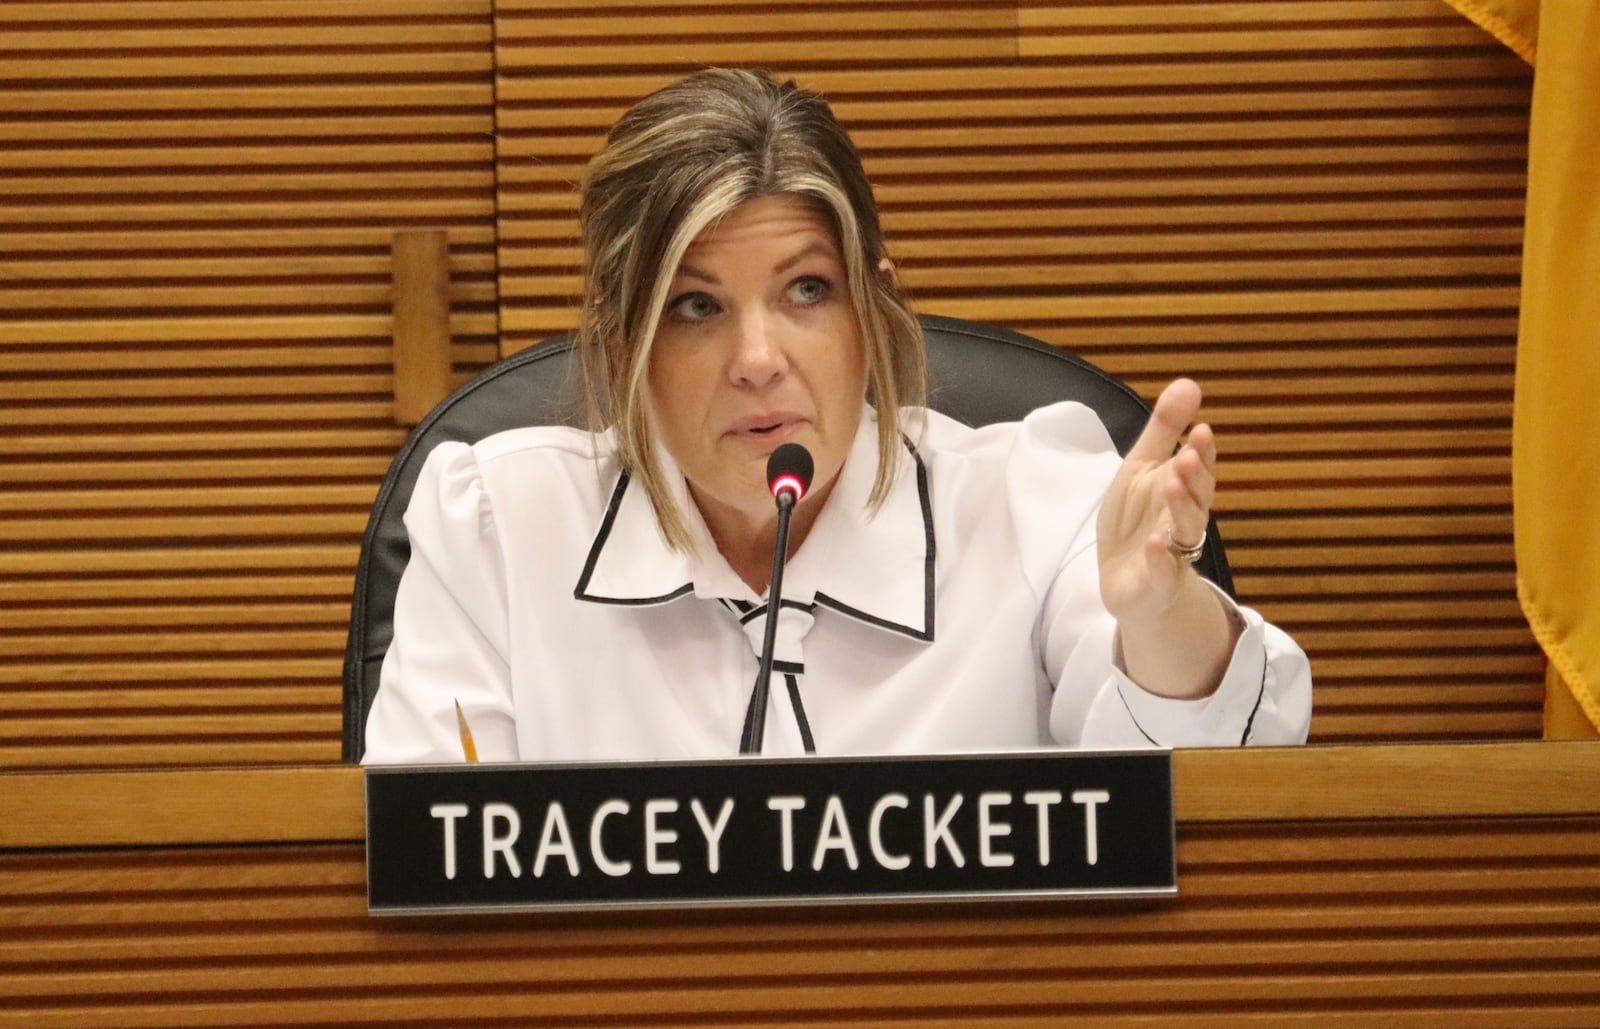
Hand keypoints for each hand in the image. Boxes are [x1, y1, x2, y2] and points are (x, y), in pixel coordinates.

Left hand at [1096, 378, 1216, 625]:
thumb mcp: (1141, 469)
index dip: (1203, 452)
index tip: (1201, 430)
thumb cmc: (1137, 519)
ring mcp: (1173, 552)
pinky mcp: (1156, 581)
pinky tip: (1155, 543)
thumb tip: (1189, 383)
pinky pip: (1161, 570)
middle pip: (1197, 497)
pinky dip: (1160, 557)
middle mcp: (1183, 519)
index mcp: (1181, 490)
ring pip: (1185, 530)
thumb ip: (1163, 430)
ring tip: (1173, 484)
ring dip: (1181, 507)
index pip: (1199, 469)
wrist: (1128, 580)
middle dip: (1195, 477)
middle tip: (1188, 456)